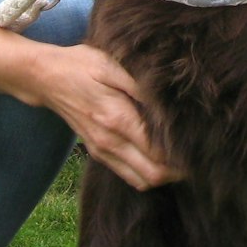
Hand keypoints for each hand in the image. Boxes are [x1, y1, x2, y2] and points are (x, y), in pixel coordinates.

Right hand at [28, 44, 182, 190]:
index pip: (158, 153)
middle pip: (153, 175)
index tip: (200, 146)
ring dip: (163, 175)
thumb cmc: (81, 65)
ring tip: (181, 158)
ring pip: (141, 181)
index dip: (182, 156)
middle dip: (178, 172)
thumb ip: (141, 86)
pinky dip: (147, 173)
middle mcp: (110, 142)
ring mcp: (102, 151)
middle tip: (197, 155)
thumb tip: (170, 103)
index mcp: (117, 120)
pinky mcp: (98, 153)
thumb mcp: (112, 65)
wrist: (45, 77)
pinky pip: (128, 175)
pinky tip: (159, 157)